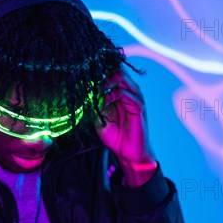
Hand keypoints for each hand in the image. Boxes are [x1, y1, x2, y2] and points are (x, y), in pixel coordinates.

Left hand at [95, 70, 156, 186]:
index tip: (85, 69)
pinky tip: (104, 100)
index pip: (111, 72)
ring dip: (107, 81)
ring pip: (122, 77)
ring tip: (96, 88)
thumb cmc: (115, 135)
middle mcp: (129, 91)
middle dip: (103, 71)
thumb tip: (84, 91)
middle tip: (90, 77)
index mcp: (119, 92)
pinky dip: (114, 94)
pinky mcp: (139, 107)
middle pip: (117, 70)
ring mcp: (135, 98)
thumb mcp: (99, 117)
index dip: (100, 69)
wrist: (127, 153)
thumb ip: (94, 103)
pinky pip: (128, 94)